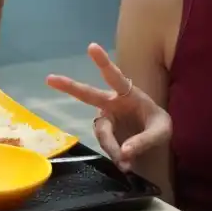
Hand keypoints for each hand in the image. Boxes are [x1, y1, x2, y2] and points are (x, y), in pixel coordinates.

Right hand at [45, 43, 171, 171]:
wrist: (157, 137)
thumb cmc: (159, 125)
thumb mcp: (161, 132)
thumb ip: (145, 140)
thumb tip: (124, 153)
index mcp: (127, 93)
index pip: (115, 76)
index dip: (103, 62)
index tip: (92, 46)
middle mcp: (112, 103)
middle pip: (87, 95)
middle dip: (69, 86)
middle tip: (49, 78)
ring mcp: (106, 118)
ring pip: (101, 132)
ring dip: (111, 146)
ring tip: (126, 164)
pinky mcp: (105, 133)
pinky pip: (105, 144)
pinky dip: (114, 154)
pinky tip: (125, 164)